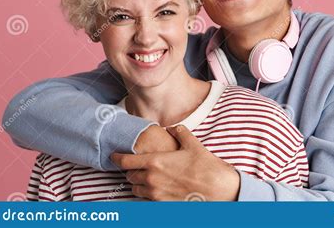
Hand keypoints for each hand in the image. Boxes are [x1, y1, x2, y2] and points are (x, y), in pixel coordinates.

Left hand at [111, 125, 240, 200]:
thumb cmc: (206, 167)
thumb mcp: (192, 144)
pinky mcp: (163, 205)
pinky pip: (147, 200)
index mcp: (155, 162)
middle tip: (138, 165)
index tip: (114, 155)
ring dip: (138, 183)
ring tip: (147, 177)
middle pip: (130, 176)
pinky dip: (148, 193)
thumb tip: (172, 128)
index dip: (117, 157)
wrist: (218, 190)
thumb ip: (179, 132)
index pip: (126, 161)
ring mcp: (156, 194)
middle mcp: (152, 179)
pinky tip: (158, 188)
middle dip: (131, 170)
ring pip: (136, 189)